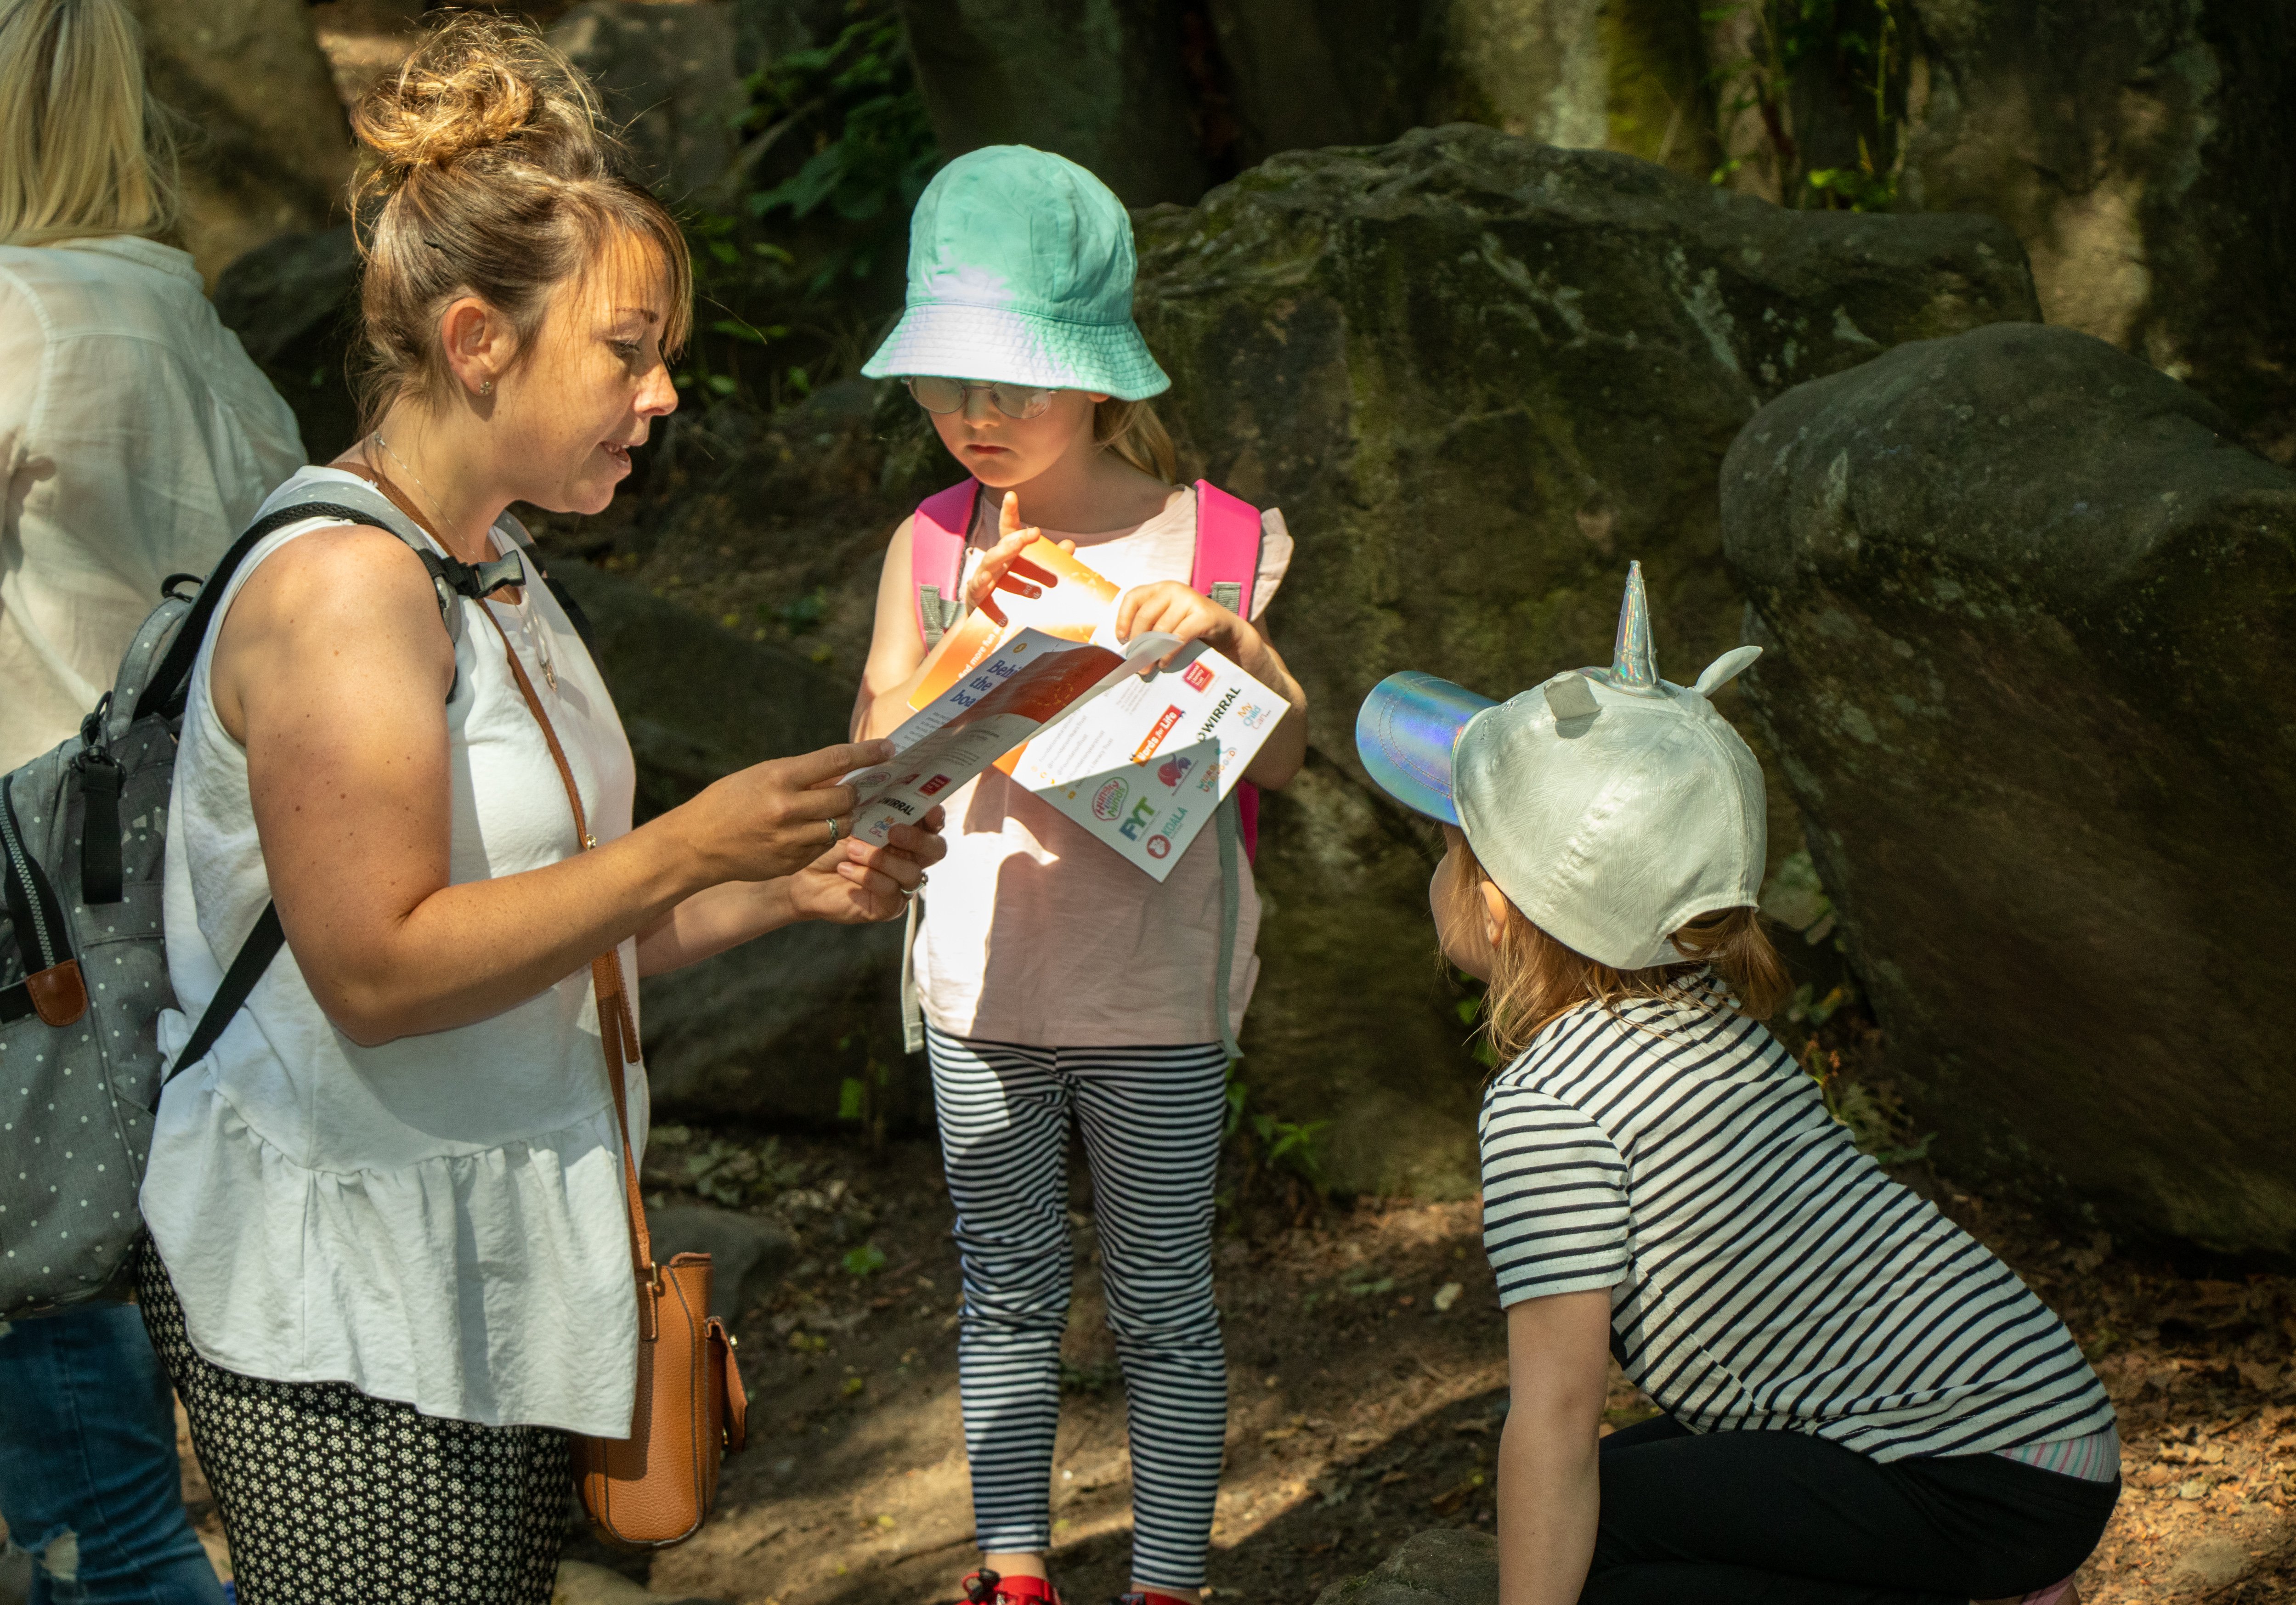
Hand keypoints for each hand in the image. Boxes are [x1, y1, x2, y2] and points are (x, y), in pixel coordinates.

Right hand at [682, 739, 891, 883]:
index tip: (888, 748)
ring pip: (842, 825)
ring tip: (836, 809)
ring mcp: (791, 839)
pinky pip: (825, 846)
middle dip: (855, 791)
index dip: (867, 754)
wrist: (696, 845)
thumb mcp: (761, 776)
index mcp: (779, 778)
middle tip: (856, 787)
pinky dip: (826, 836)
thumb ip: (801, 775)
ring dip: (845, 815)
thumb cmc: (728, 802)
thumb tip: (843, 771)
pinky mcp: (792, 862)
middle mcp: (788, 809)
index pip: (836, 761)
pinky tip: (813, 830)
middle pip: (846, 797)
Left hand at [788, 810, 947, 923]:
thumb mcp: (844, 812)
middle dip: (917, 838)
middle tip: (894, 831)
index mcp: (905, 830)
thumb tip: (875, 760)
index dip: (935, 816)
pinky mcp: (887, 905)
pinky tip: (845, 868)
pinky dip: (869, 878)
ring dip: (883, 859)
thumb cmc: (825, 841)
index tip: (930, 809)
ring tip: (852, 849)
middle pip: (935, 849)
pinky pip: (891, 893)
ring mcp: (900, 882)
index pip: (932, 822)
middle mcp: (909, 856)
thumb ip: (864, 794)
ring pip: (913, 873)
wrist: (801, 875)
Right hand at [964, 491, 1070, 626]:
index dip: (1010, 513)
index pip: (1009, 531)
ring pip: (989, 564)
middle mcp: (994, 564)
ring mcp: (982, 580)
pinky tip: (991, 585)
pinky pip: (978, 591)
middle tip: (1035, 533)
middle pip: (1002, 546)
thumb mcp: (1035, 578)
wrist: (992, 629)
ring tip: (1015, 549)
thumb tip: (1070, 544)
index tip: (1011, 495)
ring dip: (1003, 555)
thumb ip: (1052, 561)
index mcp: (1008, 556)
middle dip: (1016, 538)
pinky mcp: (976, 598)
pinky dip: (985, 589)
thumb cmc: (1014, 597)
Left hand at [1115, 580, 1257, 667]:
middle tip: (1134, 663)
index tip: (1121, 639)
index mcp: (1160, 589)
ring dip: (1151, 652)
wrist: (1227, 633)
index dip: (1123, 618)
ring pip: (1161, 629)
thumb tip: (1127, 652)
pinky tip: (1164, 664)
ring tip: (1148, 668)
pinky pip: (1179, 637)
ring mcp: (1190, 600)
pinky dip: (1168, 653)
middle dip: (1137, 643)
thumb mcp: (1169, 622)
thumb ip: (1150, 628)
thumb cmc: (1192, 630)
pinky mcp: (1204, 615)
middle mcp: (1173, 590)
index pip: (1133, 597)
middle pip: (1144, 616)